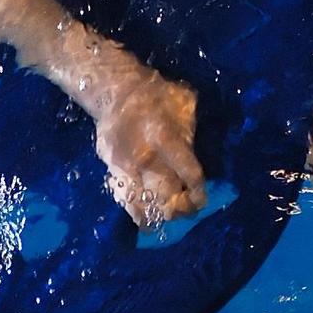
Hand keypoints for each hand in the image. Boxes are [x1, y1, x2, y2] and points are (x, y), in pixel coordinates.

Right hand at [92, 68, 204, 226]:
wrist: (115, 91)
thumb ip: (191, 131)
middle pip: (167, 195)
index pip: (189, 174)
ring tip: (168, 218)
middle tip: (188, 211)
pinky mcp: (111, 170)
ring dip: (159, 215)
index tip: (202, 199)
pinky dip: (136, 213)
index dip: (198, 191)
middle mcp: (145, 158)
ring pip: (144, 204)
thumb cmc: (155, 95)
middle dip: (181, 208)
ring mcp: (124, 167)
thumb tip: (196, 155)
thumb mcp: (183, 104)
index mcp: (166, 138)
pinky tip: (146, 221)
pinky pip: (124, 200)